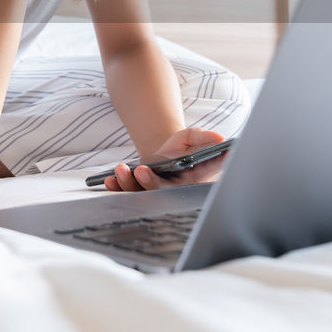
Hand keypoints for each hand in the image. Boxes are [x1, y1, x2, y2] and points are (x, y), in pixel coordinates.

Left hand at [104, 127, 226, 191]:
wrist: (164, 155)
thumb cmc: (182, 148)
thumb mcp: (193, 137)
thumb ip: (204, 138)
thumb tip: (221, 139)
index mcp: (197, 177)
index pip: (202, 178)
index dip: (197, 180)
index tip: (189, 170)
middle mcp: (177, 190)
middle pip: (165, 192)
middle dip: (151, 184)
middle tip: (141, 171)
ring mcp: (157, 192)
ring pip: (143, 194)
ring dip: (129, 183)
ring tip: (121, 168)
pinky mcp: (140, 191)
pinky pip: (128, 193)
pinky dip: (117, 187)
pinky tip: (110, 179)